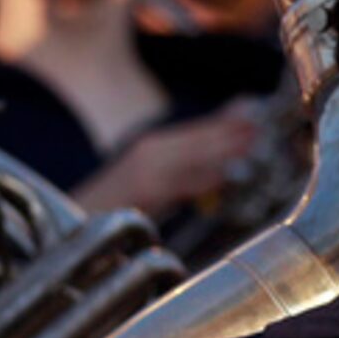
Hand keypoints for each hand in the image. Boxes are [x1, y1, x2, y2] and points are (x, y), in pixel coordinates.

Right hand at [79, 107, 263, 217]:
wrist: (62, 225)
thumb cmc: (112, 212)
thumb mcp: (152, 188)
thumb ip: (185, 177)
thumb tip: (223, 170)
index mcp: (154, 147)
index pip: (202, 130)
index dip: (234, 121)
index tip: (266, 112)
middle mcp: (151, 151)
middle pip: (204, 136)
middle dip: (239, 130)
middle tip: (276, 122)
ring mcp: (146, 168)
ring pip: (197, 153)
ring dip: (230, 147)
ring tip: (263, 141)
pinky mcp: (142, 190)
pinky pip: (182, 180)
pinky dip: (208, 174)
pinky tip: (231, 172)